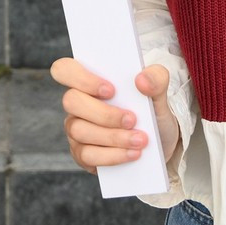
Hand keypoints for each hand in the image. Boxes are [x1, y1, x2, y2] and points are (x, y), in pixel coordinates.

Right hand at [51, 57, 174, 174]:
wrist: (160, 145)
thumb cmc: (152, 112)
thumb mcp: (160, 93)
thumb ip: (156, 78)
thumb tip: (141, 80)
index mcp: (90, 80)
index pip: (65, 69)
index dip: (81, 77)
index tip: (111, 89)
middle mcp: (77, 103)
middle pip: (71, 101)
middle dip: (104, 113)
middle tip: (132, 119)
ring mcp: (77, 129)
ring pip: (80, 130)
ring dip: (113, 136)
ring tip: (140, 140)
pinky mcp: (82, 154)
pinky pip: (88, 155)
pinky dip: (113, 155)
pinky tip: (133, 153)